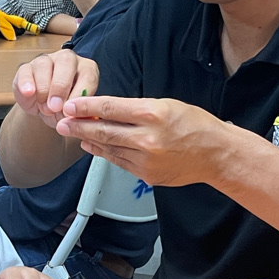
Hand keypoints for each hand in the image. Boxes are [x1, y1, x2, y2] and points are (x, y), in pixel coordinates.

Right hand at [12, 50, 98, 128]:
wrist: (45, 111)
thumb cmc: (65, 109)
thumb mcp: (74, 113)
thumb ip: (78, 112)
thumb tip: (77, 117)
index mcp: (85, 68)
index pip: (88, 74)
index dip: (80, 92)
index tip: (71, 110)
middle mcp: (67, 60)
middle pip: (66, 61)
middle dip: (61, 85)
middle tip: (56, 107)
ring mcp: (46, 61)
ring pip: (44, 64)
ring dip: (44, 88)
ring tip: (45, 108)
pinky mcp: (26, 68)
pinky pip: (25, 70)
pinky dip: (26, 82)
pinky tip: (28, 93)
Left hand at [56, 95, 230, 187]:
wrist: (216, 154)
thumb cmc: (195, 124)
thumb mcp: (165, 104)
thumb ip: (134, 108)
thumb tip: (105, 110)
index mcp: (152, 113)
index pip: (109, 108)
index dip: (85, 107)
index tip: (70, 106)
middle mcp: (147, 138)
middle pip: (103, 131)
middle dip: (78, 127)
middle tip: (62, 123)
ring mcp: (146, 159)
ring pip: (108, 148)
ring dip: (88, 141)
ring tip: (74, 134)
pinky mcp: (146, 174)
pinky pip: (119, 162)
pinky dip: (104, 153)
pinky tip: (94, 147)